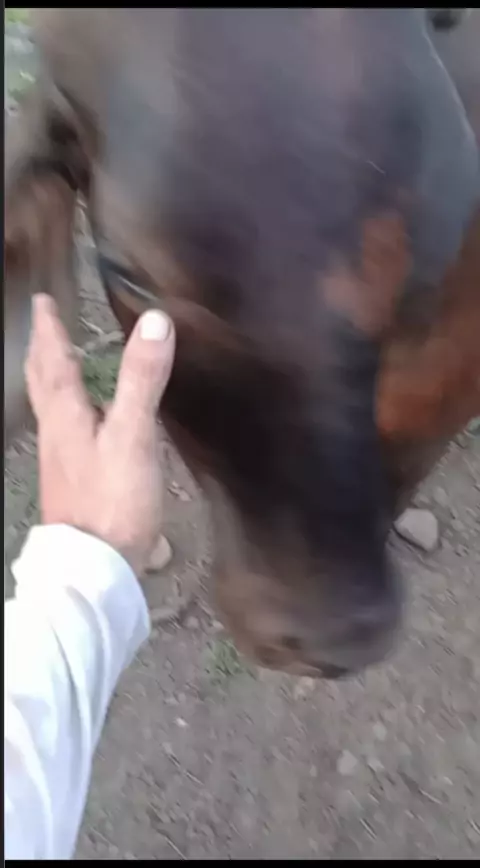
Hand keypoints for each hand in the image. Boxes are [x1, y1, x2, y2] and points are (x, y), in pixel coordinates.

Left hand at [25, 294, 175, 575]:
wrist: (97, 567)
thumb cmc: (112, 500)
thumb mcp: (133, 435)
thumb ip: (143, 379)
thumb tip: (155, 321)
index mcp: (65, 417)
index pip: (53, 362)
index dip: (50, 330)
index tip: (44, 302)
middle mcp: (57, 435)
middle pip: (44, 386)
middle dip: (43, 352)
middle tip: (44, 328)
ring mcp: (64, 462)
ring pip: (53, 411)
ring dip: (54, 382)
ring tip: (62, 367)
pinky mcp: (77, 484)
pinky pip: (70, 436)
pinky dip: (74, 415)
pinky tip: (93, 427)